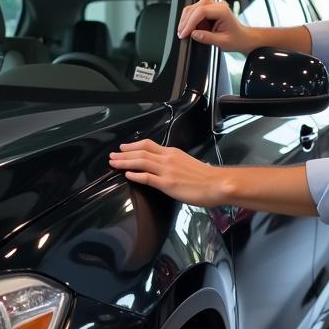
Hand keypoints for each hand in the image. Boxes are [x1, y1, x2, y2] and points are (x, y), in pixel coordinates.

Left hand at [109, 140, 228, 207]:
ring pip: (141, 162)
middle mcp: (167, 158)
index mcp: (172, 152)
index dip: (133, 145)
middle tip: (112, 156)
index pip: (148, 145)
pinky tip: (127, 175)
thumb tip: (164, 166)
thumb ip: (174, 162)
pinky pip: (147, 178)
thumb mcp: (187, 163)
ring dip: (125, 162)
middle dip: (124, 154)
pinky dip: (136, 175)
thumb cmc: (205, 176)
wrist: (216, 183)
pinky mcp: (167, 183)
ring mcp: (166, 171)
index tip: (123, 148)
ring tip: (114, 164)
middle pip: (141, 152)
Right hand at [176, 0, 254, 53]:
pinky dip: (190, 20)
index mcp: (223, 11)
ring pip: (193, 8)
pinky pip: (195, 11)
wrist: (243, 38)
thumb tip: (194, 34)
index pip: (201, 11)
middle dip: (186, 21)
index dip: (190, 22)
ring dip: (186, 19)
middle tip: (181, 34)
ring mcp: (213, 6)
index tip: (184, 33)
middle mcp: (218, 5)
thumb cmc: (237, 39)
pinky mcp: (209, 9)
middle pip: (195, 7)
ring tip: (183, 32)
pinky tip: (188, 29)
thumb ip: (208, 38)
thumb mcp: (223, 42)